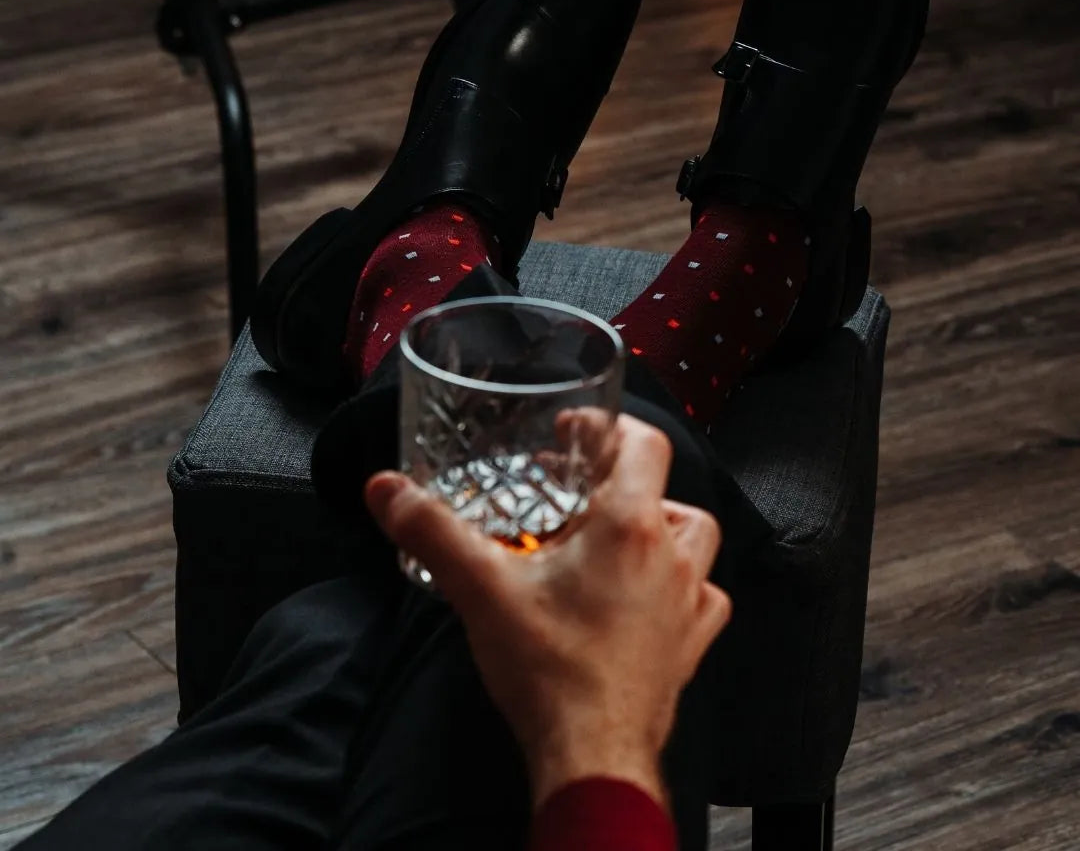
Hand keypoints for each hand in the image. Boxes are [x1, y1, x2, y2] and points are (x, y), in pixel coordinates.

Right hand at [365, 412, 731, 809]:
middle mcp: (670, 556)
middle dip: (624, 477)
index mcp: (629, 526)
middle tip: (581, 486)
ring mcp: (688, 602)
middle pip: (665, 487)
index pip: (644, 443)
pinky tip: (648, 596)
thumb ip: (431, 531)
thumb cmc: (549, 669)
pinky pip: (703, 597)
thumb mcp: (479, 588)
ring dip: (660, 526)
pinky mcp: (690, 643)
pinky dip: (680, 585)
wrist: (592, 756)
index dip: (609, 427)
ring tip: (616, 534)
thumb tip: (386, 490)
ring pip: (693, 539)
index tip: (573, 431)